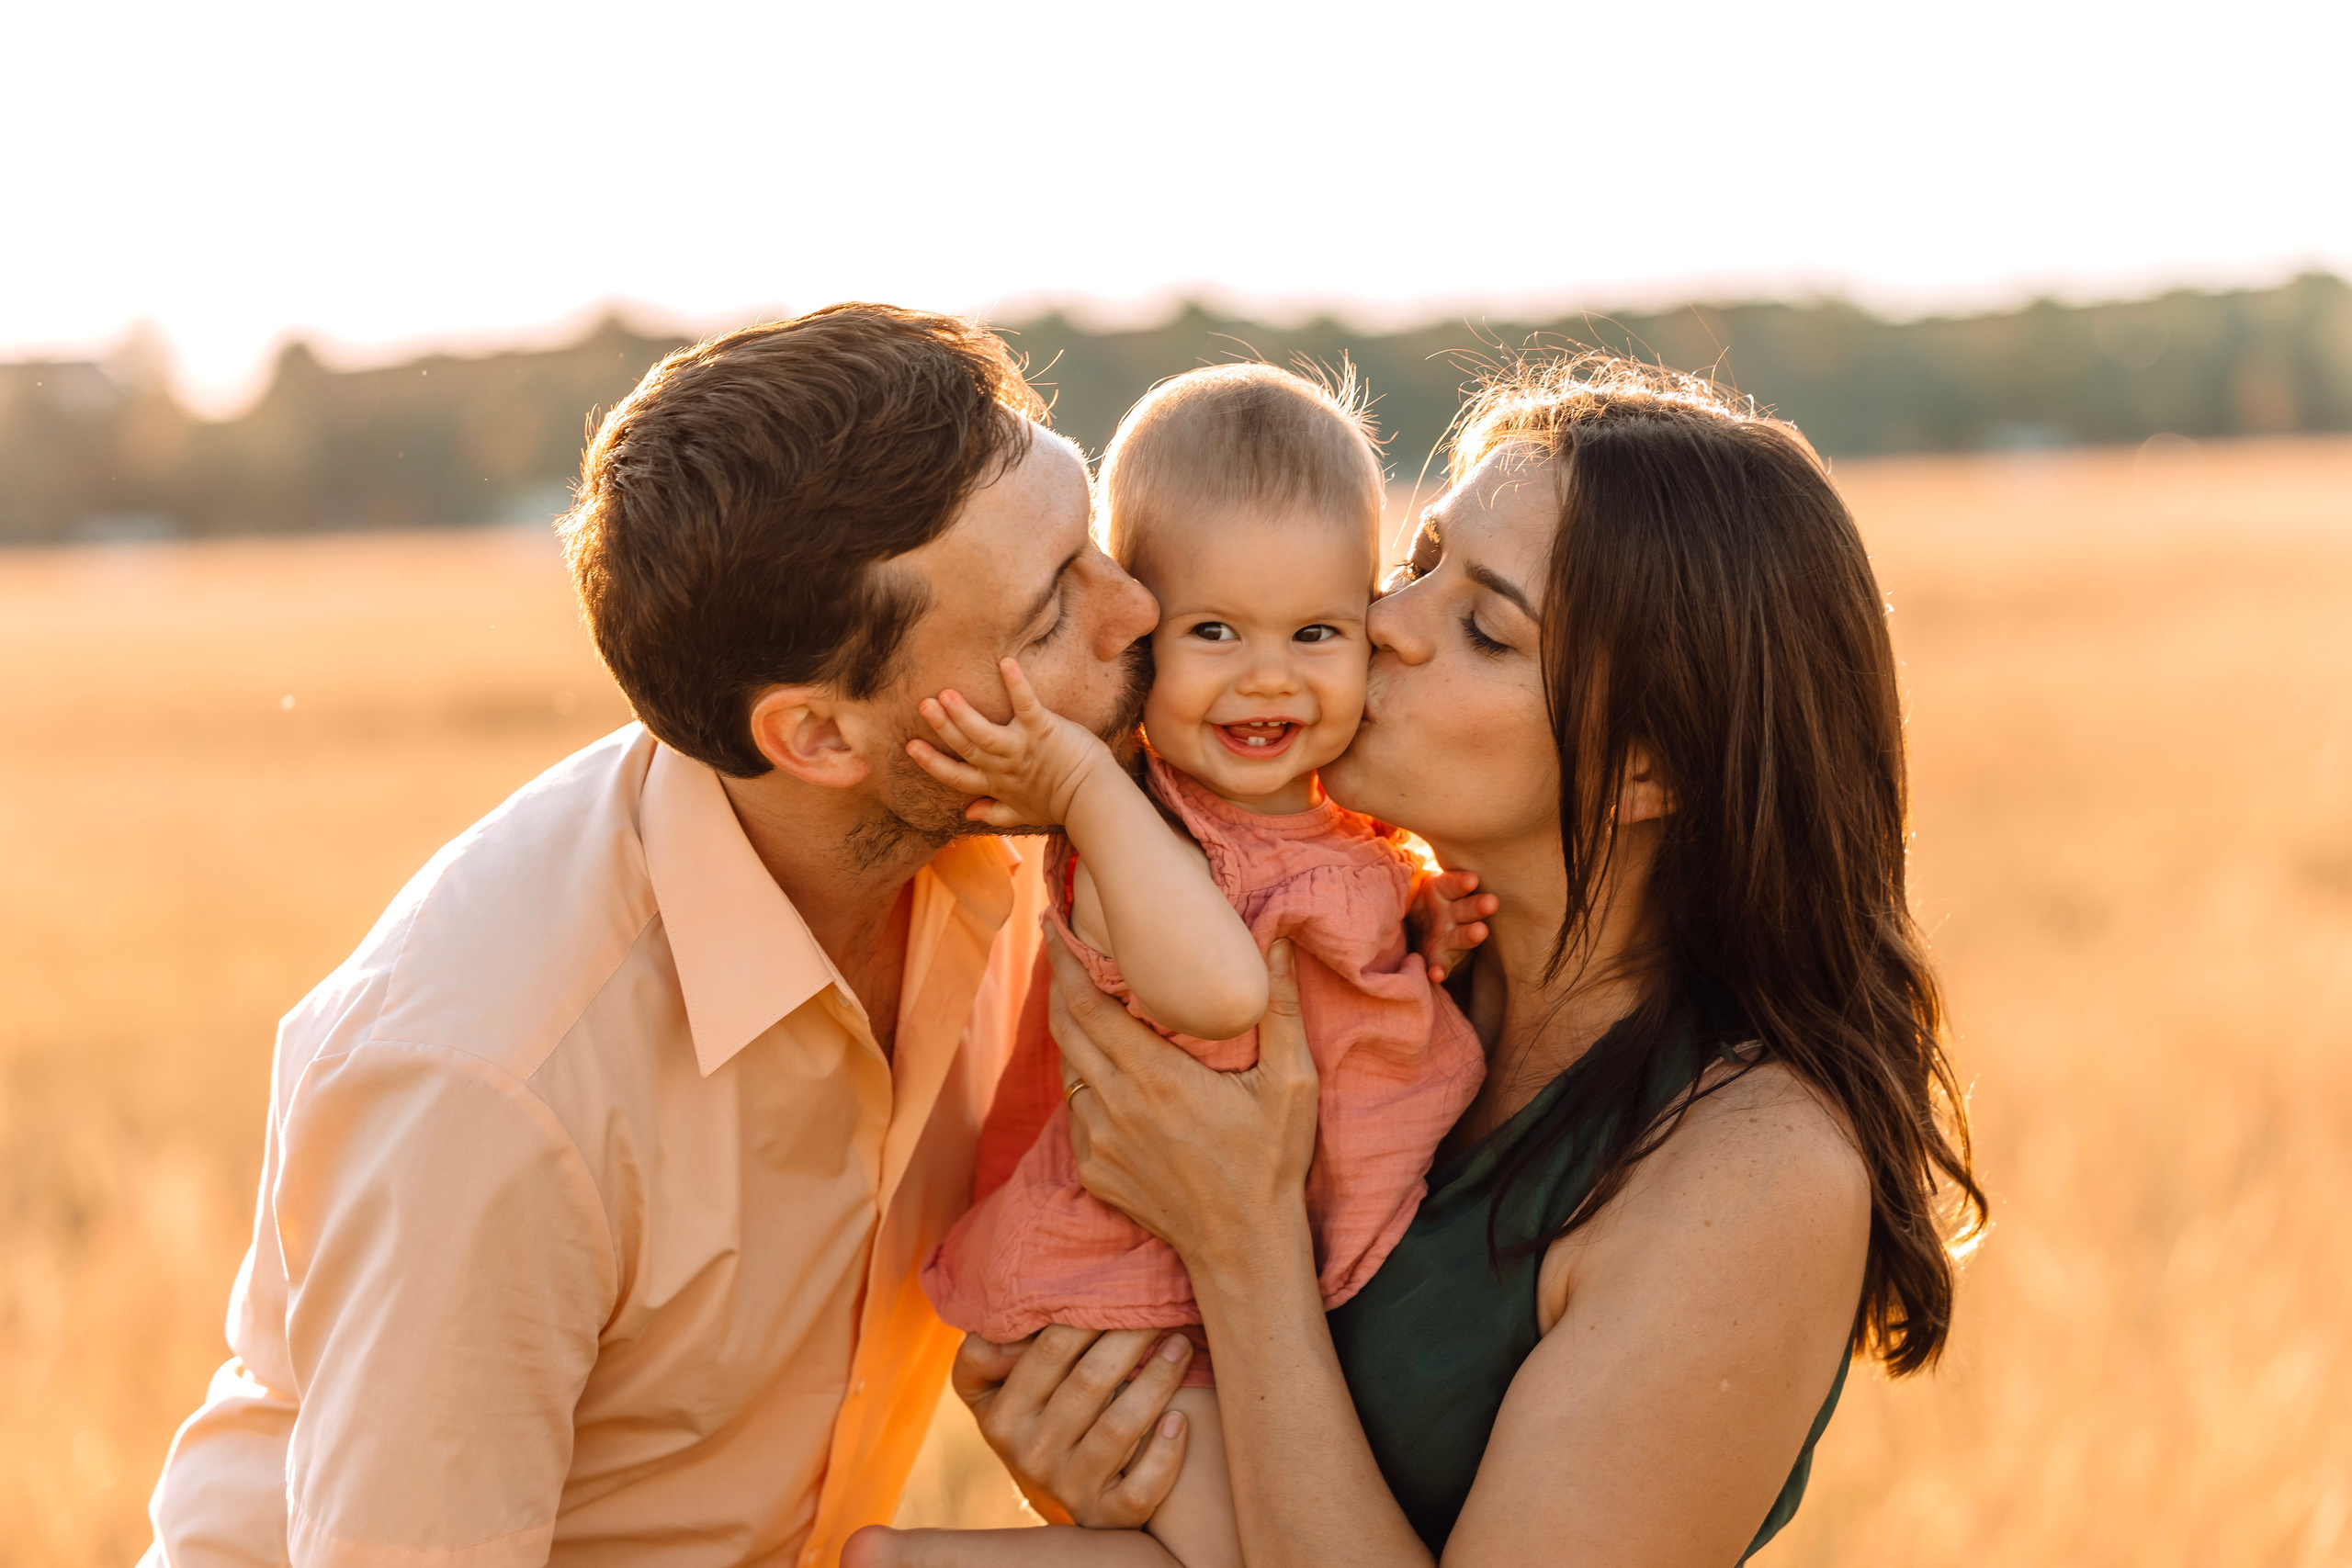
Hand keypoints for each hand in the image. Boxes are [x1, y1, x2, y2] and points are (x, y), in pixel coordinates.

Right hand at [905, 657, 1115, 828]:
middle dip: (942, 728)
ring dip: (964, 713)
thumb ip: (993, 813)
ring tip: (945, 694)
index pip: (956, 775)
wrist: (1092, 799)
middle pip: (965, 746)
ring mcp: (1021, 747)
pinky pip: (1026, 704)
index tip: (910, 746)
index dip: (932, 763)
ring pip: (984, 731)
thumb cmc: (1058, 804)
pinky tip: (1005, 662)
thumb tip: (966, 813)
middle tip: (922, 706)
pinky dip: (1016, 684)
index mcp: (995, 784)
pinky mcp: (1042, 728)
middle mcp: (1003, 766)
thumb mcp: (1020, 814)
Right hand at [952, 1327, 1193, 1527]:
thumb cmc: (1031, 1417)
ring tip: (1181, 1344)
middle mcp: (1031, 1454)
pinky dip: (1165, 1455)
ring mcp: (1070, 1488)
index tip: (1122, 1286)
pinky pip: (1141, 1489)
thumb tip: (1008, 1322)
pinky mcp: (1106, 1516)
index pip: (1050, 1349)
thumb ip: (984, 1351)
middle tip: (1162, 1306)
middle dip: (1132, 1336)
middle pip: (1091, 1381)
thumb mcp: (989, 1389)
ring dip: (1157, 1380)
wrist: (1054, 1495)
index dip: (1091, 1312)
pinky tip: (1181, 1419)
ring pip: (1119, 1428)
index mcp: (1002, 1416)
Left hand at [1050, 928, 1318, 1273]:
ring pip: (1069, 1074)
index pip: (1088, 1004)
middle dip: (1057, 985)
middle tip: (1060, 952)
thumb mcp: (1292, 1082)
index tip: (1052, 927)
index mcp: (1155, 1077)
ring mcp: (1099, 1143)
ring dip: (1073, 1039)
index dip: (1064, 962)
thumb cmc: (1271, 1162)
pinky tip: (1109, 1080)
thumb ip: (1281, 1009)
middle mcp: (1116, 1106)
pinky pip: (1077, 1116)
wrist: (1244, 1247)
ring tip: (1086, 1010)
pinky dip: (1086, 1089)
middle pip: (1065, 1030)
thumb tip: (1278, 941)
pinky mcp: (1095, 1173)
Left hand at [1408, 868, 1497, 983]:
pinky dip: (1440, 969)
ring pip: (1463, 935)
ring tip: (1480, 932)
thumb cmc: (1418, 898)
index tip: (1471, 879)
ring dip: (1472, 934)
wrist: (1414, 926)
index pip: (1455, 883)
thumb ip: (1410, 876)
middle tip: (1491, 902)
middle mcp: (1453, 913)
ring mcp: (1450, 936)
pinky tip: (1435, 974)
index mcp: (1445, 890)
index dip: (1463, 881)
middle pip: (1468, 907)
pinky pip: (1441, 963)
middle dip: (1479, 905)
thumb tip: (1383, 854)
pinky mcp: (1441, 956)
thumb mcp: (1415, 883)